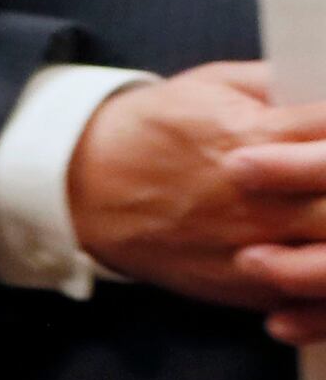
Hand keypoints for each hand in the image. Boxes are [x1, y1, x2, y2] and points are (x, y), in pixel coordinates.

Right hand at [71, 64, 325, 328]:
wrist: (79, 186)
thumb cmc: (149, 129)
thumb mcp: (210, 85)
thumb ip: (279, 84)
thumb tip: (323, 83)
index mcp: (257, 136)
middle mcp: (261, 197)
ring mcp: (254, 246)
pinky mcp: (243, 283)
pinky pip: (308, 295)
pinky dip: (324, 284)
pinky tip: (324, 264)